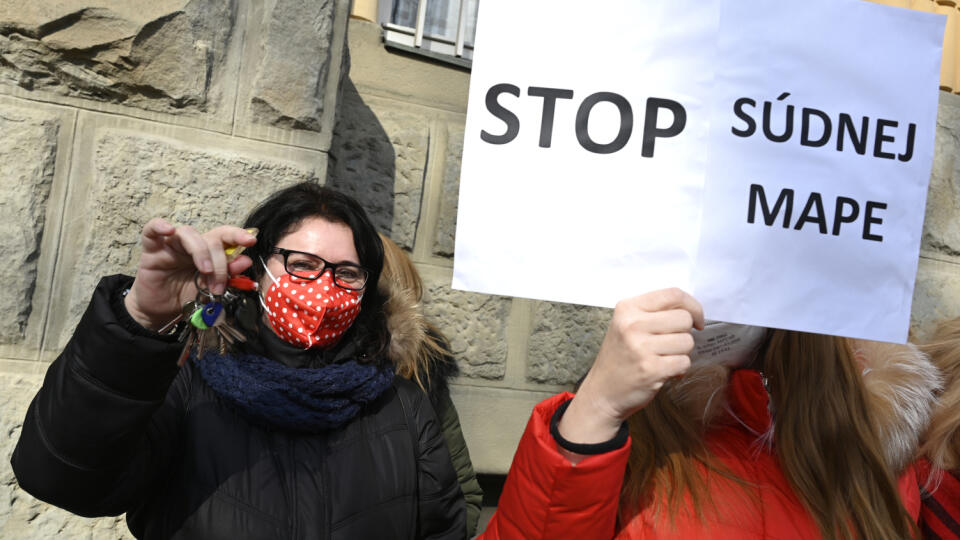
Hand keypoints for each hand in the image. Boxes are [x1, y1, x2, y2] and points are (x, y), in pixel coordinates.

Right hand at [123, 219, 256, 329]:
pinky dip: (159, 226)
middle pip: (211, 239)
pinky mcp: (152, 249)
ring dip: (201, 252)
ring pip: (188, 233)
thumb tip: (245, 260)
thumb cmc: (187, 295)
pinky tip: (168, 229)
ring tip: (204, 272)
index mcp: (210, 251)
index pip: (225, 236)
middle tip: (218, 286)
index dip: (238, 235)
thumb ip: (228, 276)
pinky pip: (151, 230)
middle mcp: (193, 244)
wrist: (162, 311)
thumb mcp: (211, 288)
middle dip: (220, 262)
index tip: (250, 241)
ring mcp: (172, 244)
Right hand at [558, 288, 703, 448]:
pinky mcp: (651, 369)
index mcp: (627, 309)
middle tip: (670, 344)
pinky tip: (664, 371)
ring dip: (682, 353)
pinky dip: (679, 369)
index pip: (673, 295)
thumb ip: (654, 313)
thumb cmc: (620, 357)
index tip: (695, 319)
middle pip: (684, 318)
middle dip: (685, 333)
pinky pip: (684, 362)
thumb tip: (691, 310)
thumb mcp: (626, 325)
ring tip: (663, 358)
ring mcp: (641, 348)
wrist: (602, 392)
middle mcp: (632, 325)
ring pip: (687, 341)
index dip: (693, 306)